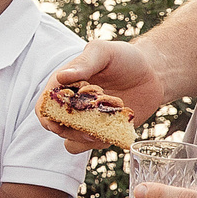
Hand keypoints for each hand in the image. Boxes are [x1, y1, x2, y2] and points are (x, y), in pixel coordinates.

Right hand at [38, 40, 167, 151]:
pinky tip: (116, 130)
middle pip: (57, 127)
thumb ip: (84, 63)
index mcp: (64, 85)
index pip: (45, 105)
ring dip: (83, 140)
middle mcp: (72, 105)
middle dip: (69, 130)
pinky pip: (94, 145)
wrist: (151, 73)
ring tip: (104, 129)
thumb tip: (62, 76)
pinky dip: (102, 142)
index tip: (58, 121)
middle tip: (90, 126)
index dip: (47, 116)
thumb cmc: (124, 58)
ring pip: (72, 142)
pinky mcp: (103, 132)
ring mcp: (87, 121)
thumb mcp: (103, 52)